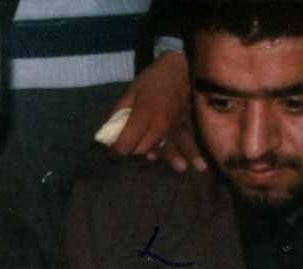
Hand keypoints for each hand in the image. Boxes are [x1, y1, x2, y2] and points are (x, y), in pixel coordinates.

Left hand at [108, 52, 206, 171]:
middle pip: (144, 150)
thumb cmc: (152, 80)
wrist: (181, 67)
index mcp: (143, 115)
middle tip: (131, 148)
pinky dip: (191, 154)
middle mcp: (159, 125)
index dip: (116, 151)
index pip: (126, 144)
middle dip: (135, 152)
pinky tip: (197, 166)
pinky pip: (188, 143)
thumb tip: (105, 136)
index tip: (113, 153)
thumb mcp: (129, 93)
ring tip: (175, 166)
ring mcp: (175, 127)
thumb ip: (117, 115)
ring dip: (169, 158)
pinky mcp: (187, 127)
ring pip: (167, 149)